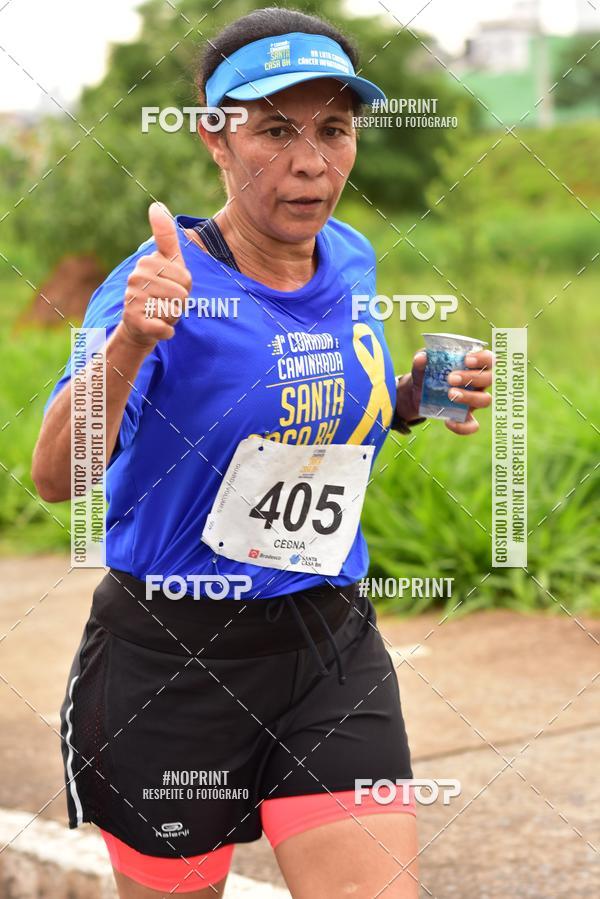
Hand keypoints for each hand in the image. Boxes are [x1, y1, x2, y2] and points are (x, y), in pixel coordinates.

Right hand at [120, 202, 191, 348]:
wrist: (141, 324)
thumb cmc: (160, 291)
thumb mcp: (167, 263)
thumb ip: (165, 236)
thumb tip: (156, 205)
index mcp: (147, 262)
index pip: (185, 278)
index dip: (184, 287)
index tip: (171, 287)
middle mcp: (136, 277)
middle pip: (180, 294)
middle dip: (179, 303)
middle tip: (165, 303)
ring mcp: (132, 298)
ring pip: (173, 310)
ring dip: (172, 317)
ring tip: (160, 313)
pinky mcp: (133, 320)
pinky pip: (164, 328)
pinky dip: (166, 332)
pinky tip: (158, 327)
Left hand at [396, 348, 493, 435]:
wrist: (418, 395)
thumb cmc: (427, 375)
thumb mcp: (422, 368)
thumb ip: (421, 362)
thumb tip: (422, 357)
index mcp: (473, 366)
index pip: (488, 359)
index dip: (483, 359)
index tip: (466, 360)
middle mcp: (478, 383)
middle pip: (489, 379)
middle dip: (473, 377)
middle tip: (451, 378)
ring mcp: (474, 401)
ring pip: (485, 400)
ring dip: (470, 397)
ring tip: (450, 394)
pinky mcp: (466, 417)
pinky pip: (472, 425)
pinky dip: (462, 426)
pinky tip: (448, 422)